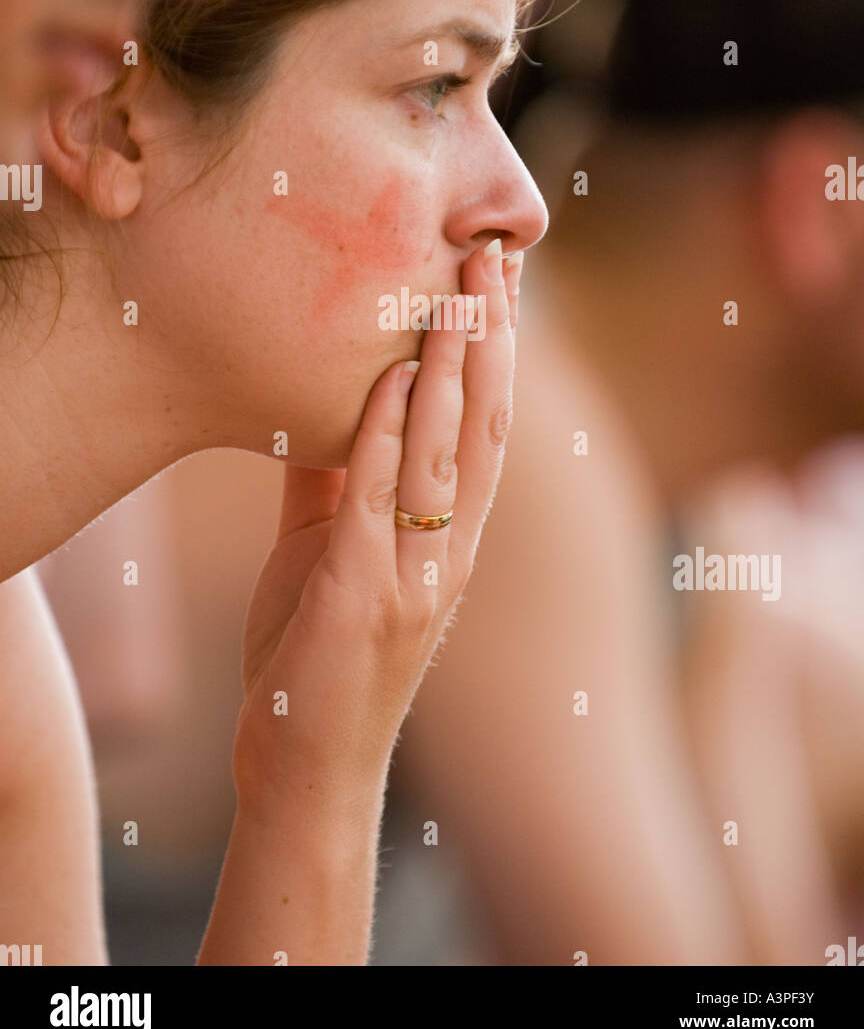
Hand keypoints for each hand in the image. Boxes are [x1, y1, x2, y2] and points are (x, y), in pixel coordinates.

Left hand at [231, 240, 522, 823]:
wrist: (305, 773)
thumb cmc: (316, 659)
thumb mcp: (328, 554)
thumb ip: (339, 480)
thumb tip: (335, 402)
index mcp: (447, 541)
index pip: (484, 429)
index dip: (495, 352)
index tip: (495, 280)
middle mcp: (447, 552)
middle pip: (483, 426)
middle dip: (490, 337)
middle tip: (492, 256)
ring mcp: (413, 575)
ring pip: (447, 453)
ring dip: (454, 368)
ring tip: (460, 291)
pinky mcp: (365, 596)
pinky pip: (379, 498)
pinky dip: (388, 432)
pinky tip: (392, 375)